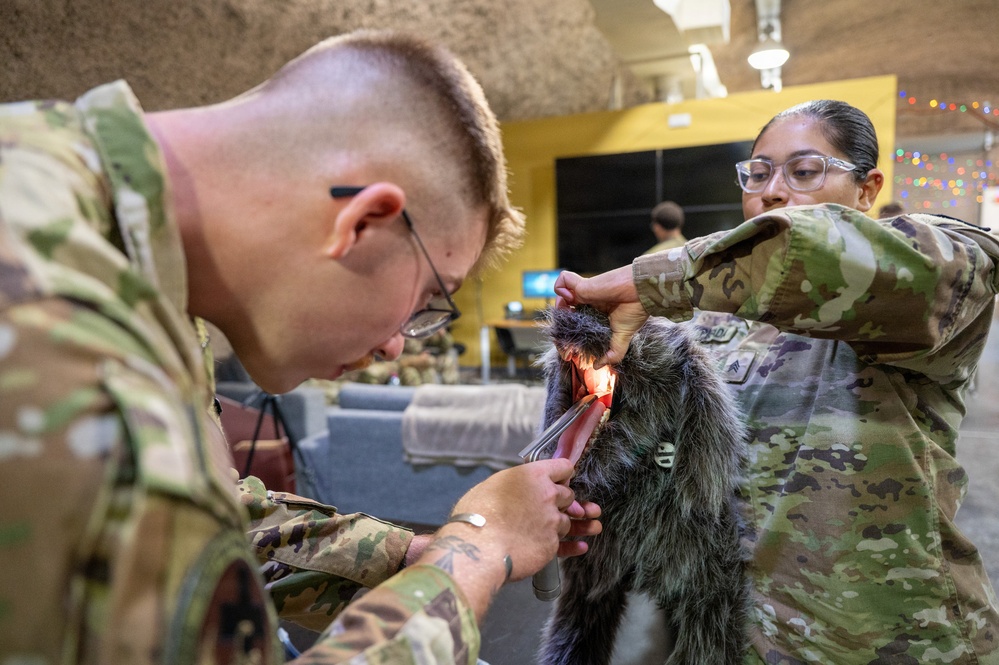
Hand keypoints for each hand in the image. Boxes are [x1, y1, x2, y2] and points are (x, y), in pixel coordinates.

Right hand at [443, 458, 589, 579]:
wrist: (477, 548)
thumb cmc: (476, 517)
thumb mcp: (491, 486)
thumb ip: (514, 484)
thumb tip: (517, 489)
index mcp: (532, 475)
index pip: (563, 467)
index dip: (562, 475)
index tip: (561, 480)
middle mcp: (547, 495)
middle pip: (568, 495)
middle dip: (564, 502)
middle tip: (558, 507)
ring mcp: (552, 521)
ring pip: (566, 521)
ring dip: (564, 525)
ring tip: (571, 529)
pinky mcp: (551, 545)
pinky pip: (566, 544)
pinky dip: (573, 546)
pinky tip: (581, 545)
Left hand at [554, 267, 648, 366]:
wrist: (642, 293)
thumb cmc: (635, 311)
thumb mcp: (623, 336)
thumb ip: (612, 353)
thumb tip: (597, 366)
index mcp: (596, 315)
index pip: (575, 326)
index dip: (568, 339)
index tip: (567, 353)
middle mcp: (588, 304)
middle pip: (564, 314)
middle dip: (558, 328)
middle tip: (561, 343)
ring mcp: (584, 294)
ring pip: (560, 298)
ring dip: (558, 310)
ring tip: (566, 323)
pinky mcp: (582, 284)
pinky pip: (563, 281)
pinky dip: (561, 289)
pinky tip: (569, 299)